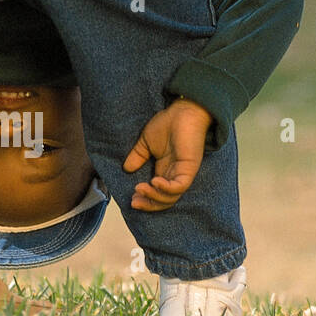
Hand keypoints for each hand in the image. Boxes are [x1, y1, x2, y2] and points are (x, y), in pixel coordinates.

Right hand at [122, 97, 212, 211]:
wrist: (183, 111)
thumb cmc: (168, 123)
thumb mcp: (146, 143)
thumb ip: (137, 156)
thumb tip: (126, 168)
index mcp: (165, 171)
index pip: (157, 194)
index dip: (145, 199)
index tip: (132, 198)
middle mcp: (174, 175)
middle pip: (165, 201)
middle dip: (149, 204)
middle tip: (134, 202)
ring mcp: (183, 173)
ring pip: (171, 198)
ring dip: (154, 197)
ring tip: (140, 189)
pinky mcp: (189, 168)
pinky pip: (179, 186)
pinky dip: (166, 188)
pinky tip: (154, 181)